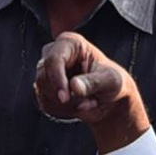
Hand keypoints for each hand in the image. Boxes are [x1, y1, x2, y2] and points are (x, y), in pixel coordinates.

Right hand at [33, 33, 149, 152]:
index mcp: (70, 43)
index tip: (65, 98)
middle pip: (43, 76)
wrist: (110, 99)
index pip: (53, 59)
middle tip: (87, 101)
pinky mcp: (45, 88)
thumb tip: (74, 86)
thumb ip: (93, 82)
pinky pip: (45, 103)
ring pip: (42, 91)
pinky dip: (63, 110)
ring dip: (66, 104)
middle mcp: (55, 54)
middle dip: (65, 95)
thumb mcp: (110, 81)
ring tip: (86, 102)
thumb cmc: (112, 82)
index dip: (57, 79)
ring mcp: (47, 71)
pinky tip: (78, 105)